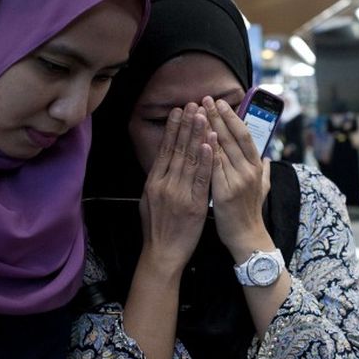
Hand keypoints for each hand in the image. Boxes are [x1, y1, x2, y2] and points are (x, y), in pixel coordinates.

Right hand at [139, 102, 213, 270]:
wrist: (162, 254)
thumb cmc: (157, 230)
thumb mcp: (149, 201)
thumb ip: (157, 181)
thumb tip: (161, 163)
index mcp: (154, 182)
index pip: (164, 150)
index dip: (172, 129)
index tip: (178, 112)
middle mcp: (165, 184)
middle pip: (176, 149)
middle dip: (186, 125)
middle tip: (192, 104)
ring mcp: (179, 193)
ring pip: (189, 159)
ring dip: (197, 136)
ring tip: (202, 116)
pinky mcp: (193, 204)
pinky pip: (201, 178)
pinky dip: (205, 160)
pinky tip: (209, 144)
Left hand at [202, 97, 269, 256]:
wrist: (247, 238)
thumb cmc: (250, 214)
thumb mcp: (262, 189)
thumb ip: (264, 172)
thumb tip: (266, 158)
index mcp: (256, 167)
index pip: (244, 135)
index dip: (232, 117)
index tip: (220, 103)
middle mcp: (249, 170)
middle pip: (232, 137)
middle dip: (217, 116)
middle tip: (205, 99)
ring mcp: (238, 180)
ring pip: (222, 148)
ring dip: (209, 128)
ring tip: (197, 112)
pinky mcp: (226, 192)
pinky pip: (215, 168)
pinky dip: (208, 152)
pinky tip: (199, 139)